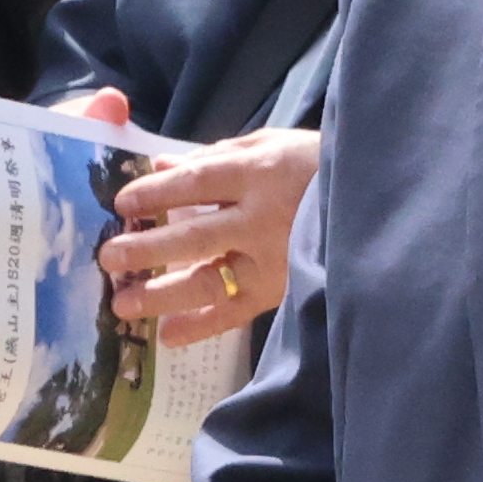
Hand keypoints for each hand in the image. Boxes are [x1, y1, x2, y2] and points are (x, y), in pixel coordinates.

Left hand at [103, 123, 321, 342]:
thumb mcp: (269, 145)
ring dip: (164, 295)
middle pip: (194, 236)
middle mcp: (262, 219)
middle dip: (146, 248)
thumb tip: (162, 164)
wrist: (373, 201)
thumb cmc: (314, 166)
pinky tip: (170, 336)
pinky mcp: (283, 290)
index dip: (156, 193)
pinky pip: (238, 312)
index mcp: (258, 172)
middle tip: (108, 257)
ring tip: (123, 304)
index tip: (121, 204)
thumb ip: (215, 157)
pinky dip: (204, 326)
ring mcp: (273, 260)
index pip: (196, 183)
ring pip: (210, 281)